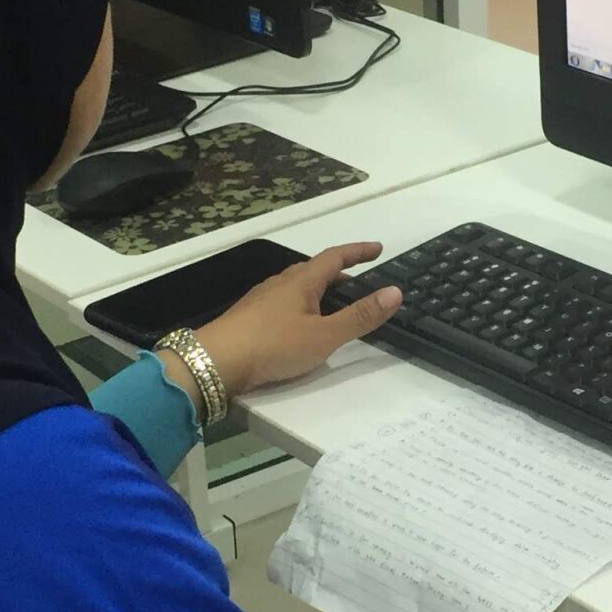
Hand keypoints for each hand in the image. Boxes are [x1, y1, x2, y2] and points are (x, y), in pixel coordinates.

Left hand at [188, 243, 402, 401]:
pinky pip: (284, 303)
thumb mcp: (324, 335)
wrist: (216, 362)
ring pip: (298, 288)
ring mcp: (263, 300)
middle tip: (360, 284)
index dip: (358, 251)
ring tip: (334, 307)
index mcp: (301, 281)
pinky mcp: (251, 318)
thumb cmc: (273, 344)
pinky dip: (303, 307)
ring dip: (320, 292)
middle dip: (339, 274)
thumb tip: (395, 291)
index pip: (335, 257)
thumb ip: (359, 316)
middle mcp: (281, 283)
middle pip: (315, 271)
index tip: (378, 249)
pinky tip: (301, 326)